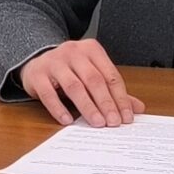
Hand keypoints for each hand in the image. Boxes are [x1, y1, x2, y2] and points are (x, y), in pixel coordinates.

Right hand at [18, 39, 144, 126]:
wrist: (36, 59)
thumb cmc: (69, 69)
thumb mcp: (91, 73)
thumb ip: (113, 90)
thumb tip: (137, 108)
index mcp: (91, 50)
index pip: (110, 75)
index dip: (120, 97)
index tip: (127, 116)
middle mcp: (73, 52)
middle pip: (94, 80)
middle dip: (106, 103)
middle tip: (114, 122)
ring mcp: (54, 62)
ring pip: (74, 86)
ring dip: (87, 106)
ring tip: (97, 123)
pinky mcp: (37, 75)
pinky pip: (49, 94)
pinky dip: (59, 108)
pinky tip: (68, 121)